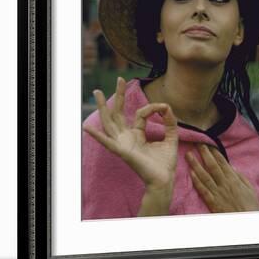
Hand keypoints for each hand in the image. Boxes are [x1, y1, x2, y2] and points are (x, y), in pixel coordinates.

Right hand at [83, 77, 178, 191]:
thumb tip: (167, 106)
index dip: (153, 107)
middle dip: (119, 96)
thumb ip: (170, 121)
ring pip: (109, 122)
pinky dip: (97, 135)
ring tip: (97, 93)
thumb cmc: (165, 162)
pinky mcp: (122, 151)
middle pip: (119, 113)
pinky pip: (107, 142)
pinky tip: (87, 127)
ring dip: (103, 107)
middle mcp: (127, 137)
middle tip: (119, 79)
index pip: (140, 114)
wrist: (164, 179)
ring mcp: (123, 143)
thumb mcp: (171, 137)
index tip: (164, 107)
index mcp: (137, 134)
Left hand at [186, 144, 258, 212]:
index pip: (222, 162)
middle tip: (197, 142)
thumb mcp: (250, 189)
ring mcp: (217, 193)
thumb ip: (241, 177)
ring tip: (188, 155)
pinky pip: (203, 190)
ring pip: (205, 176)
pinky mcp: (212, 203)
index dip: (214, 152)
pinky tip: (190, 173)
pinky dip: (196, 181)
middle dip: (204, 153)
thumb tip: (232, 167)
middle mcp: (224, 184)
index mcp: (234, 179)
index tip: (208, 143)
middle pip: (212, 165)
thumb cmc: (251, 207)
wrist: (247, 223)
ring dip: (196, 164)